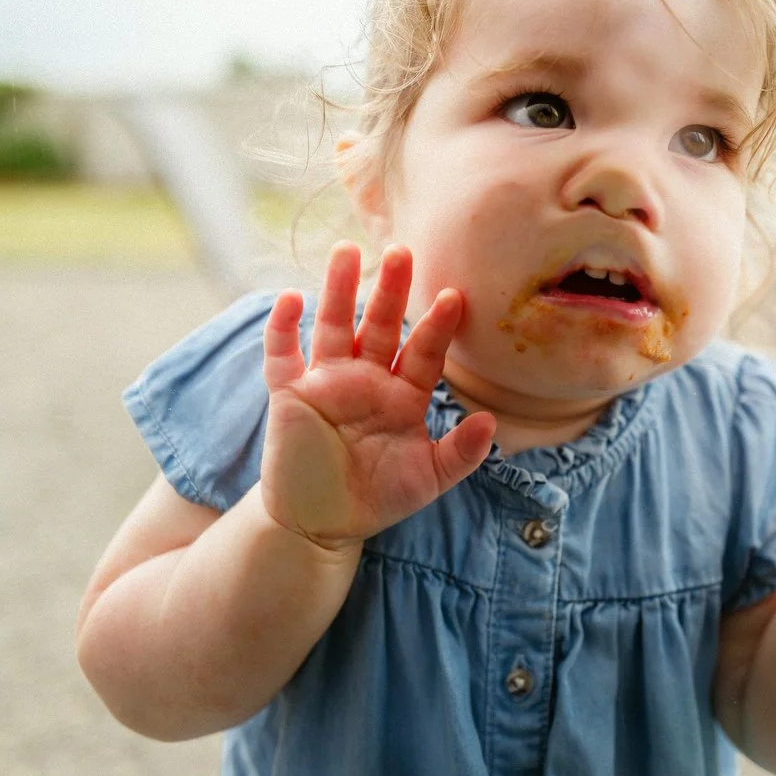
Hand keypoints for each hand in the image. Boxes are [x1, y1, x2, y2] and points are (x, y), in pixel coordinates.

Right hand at [259, 241, 495, 551]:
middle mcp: (367, 378)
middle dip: (390, 290)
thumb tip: (492, 421)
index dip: (436, 327)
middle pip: (379, 324)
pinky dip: (283, 326)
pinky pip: (283, 353)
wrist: (321, 524)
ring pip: (334, 325)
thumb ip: (460, 453)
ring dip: (338, 288)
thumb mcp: (428, 479)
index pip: (423, 352)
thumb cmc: (378, 497)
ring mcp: (327, 381)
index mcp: (403, 394)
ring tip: (345, 250)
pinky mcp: (289, 393)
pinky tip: (290, 297)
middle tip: (402, 251)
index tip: (453, 297)